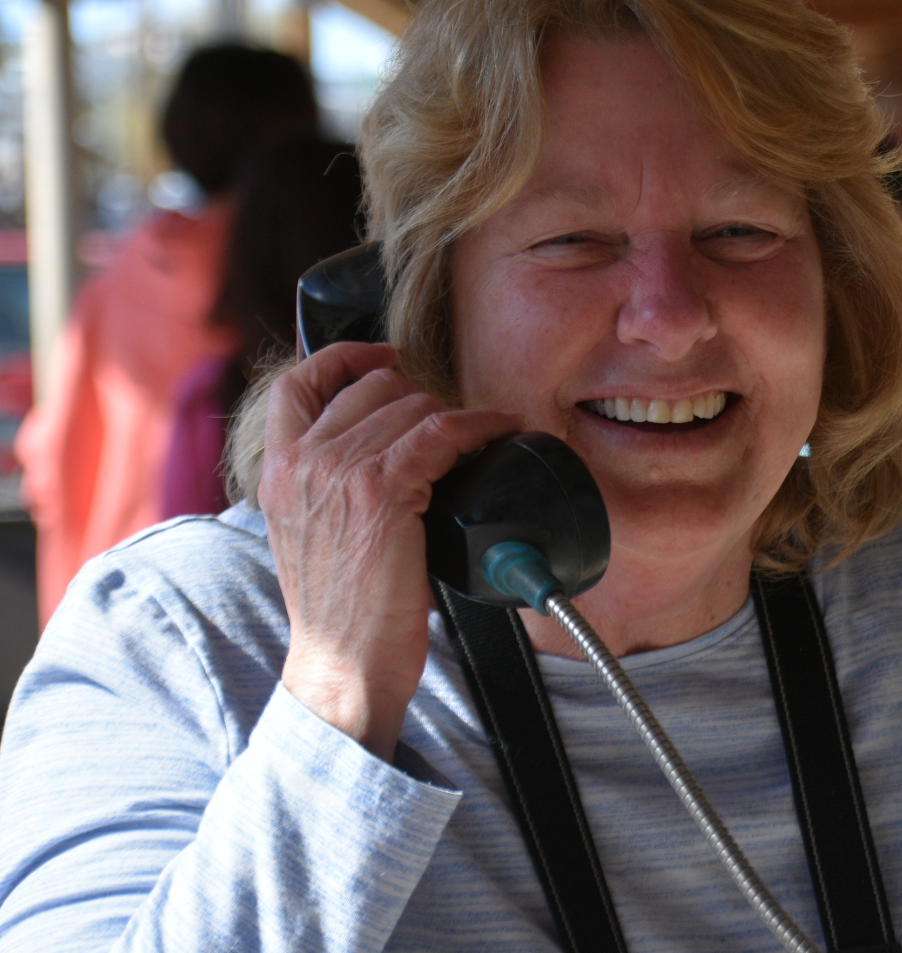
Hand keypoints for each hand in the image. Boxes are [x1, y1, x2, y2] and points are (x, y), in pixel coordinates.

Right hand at [260, 342, 520, 757]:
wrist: (341, 668)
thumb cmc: (341, 612)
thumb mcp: (311, 535)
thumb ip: (324, 488)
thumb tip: (377, 454)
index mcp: (277, 471)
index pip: (299, 383)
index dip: (348, 359)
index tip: (386, 359)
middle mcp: (301, 463)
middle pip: (373, 388)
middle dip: (420, 400)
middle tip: (450, 429)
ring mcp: (340, 474)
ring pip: (412, 405)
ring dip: (454, 415)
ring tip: (479, 435)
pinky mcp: (384, 493)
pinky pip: (442, 432)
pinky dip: (478, 425)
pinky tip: (498, 431)